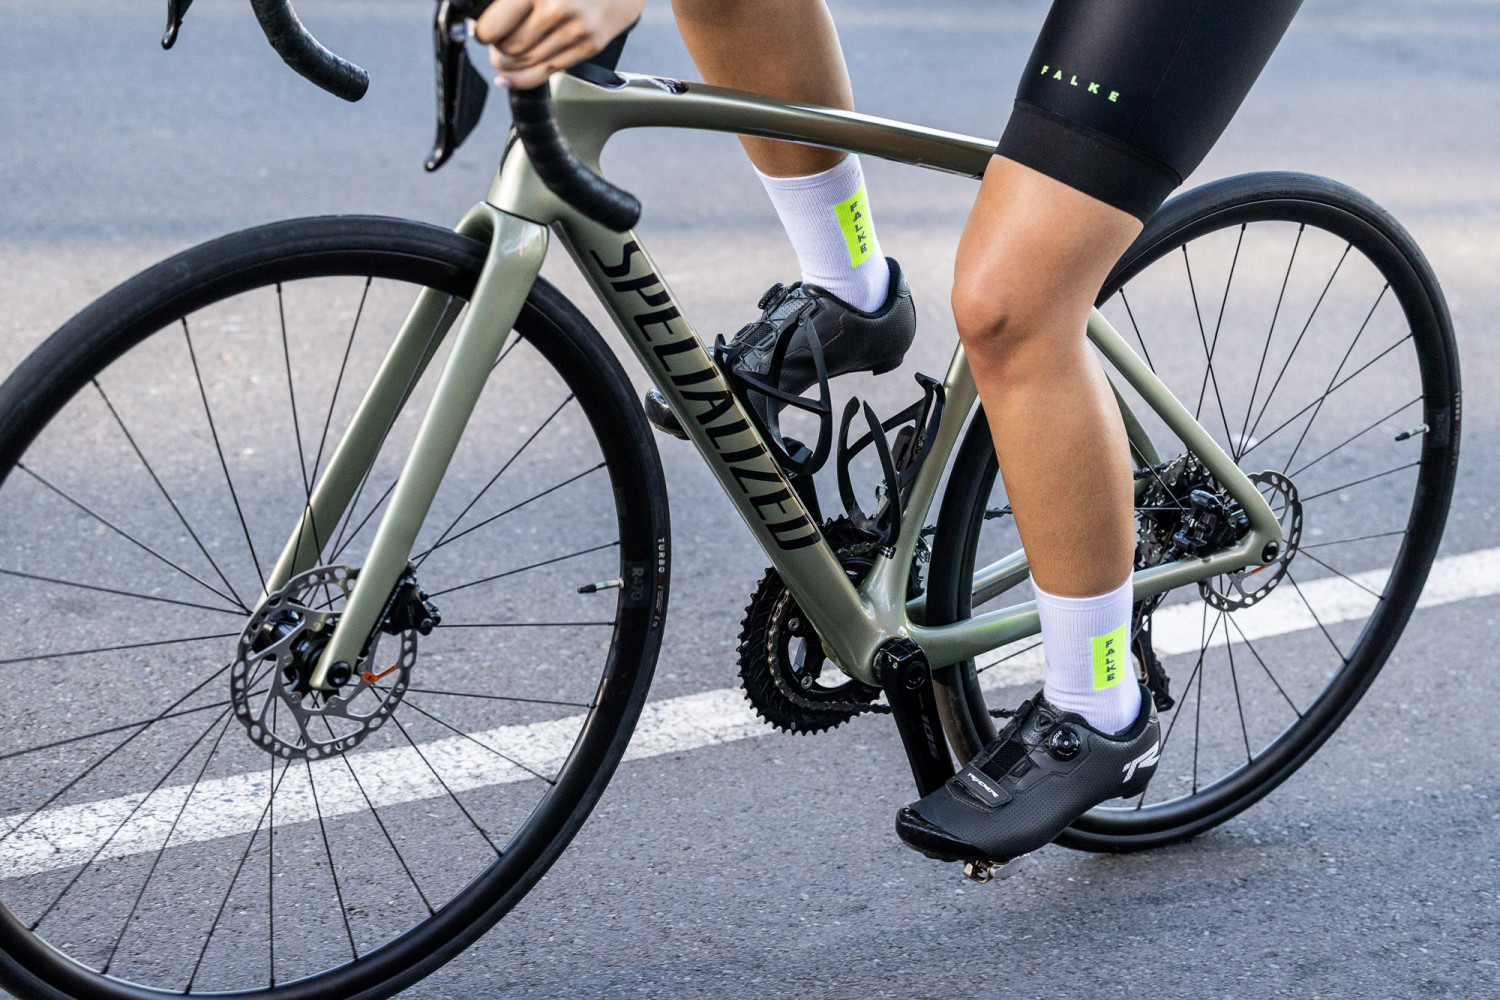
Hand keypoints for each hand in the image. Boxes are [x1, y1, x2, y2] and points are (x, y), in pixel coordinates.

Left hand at [473, 0, 646, 89]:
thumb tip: (483, 19)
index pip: (493, 28)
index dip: (482, 33)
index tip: (482, 31)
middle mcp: (557, 9)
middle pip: (509, 48)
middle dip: (496, 50)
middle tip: (495, 43)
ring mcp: (575, 31)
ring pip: (526, 64)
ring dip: (508, 64)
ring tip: (505, 56)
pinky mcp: (588, 46)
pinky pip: (547, 73)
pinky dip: (523, 79)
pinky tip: (510, 76)